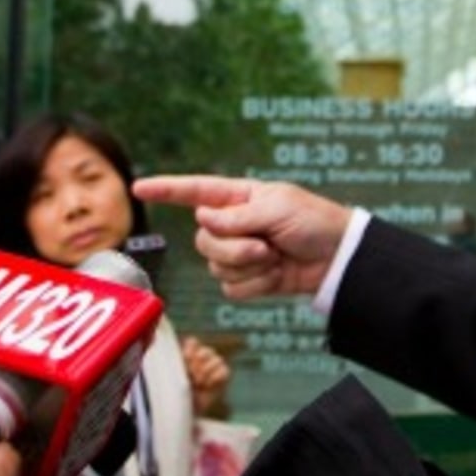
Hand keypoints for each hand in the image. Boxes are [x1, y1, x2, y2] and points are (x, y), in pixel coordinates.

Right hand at [132, 175, 351, 298]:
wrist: (337, 258)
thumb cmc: (312, 221)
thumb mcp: (277, 208)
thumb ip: (237, 216)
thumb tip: (202, 217)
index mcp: (237, 197)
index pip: (194, 191)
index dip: (166, 189)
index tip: (138, 187)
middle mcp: (232, 225)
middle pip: (203, 240)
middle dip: (233, 248)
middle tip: (266, 245)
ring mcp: (238, 253)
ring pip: (215, 267)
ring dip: (248, 266)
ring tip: (275, 257)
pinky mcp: (247, 279)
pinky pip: (231, 289)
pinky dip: (256, 285)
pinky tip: (276, 275)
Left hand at [180, 333, 231, 418]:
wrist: (187, 409)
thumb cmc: (178, 392)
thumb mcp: (174, 376)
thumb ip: (180, 362)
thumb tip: (185, 352)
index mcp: (189, 354)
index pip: (193, 342)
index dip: (190, 350)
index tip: (185, 359)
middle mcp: (202, 358)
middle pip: (206, 350)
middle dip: (198, 363)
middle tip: (192, 374)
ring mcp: (214, 366)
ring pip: (217, 359)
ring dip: (207, 371)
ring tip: (199, 382)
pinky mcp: (223, 376)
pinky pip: (225, 370)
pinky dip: (215, 377)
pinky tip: (207, 385)